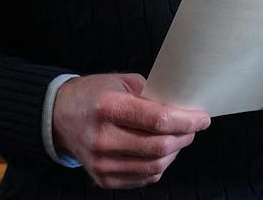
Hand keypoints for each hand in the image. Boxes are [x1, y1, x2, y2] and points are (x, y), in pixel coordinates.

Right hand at [52, 73, 209, 188]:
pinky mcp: (103, 179)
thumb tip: (182, 108)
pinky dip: (159, 166)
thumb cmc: (94, 94)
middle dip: (185, 137)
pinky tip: (160, 152)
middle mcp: (103, 138)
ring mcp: (102, 163)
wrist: (60, 117)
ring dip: (174, 153)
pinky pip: (143, 178)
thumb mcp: (121, 82)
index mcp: (108, 107)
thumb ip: (150, 95)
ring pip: (154, 167)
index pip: (158, 120)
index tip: (202, 118)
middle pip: (159, 147)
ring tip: (178, 139)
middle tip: (193, 127)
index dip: (186, 121)